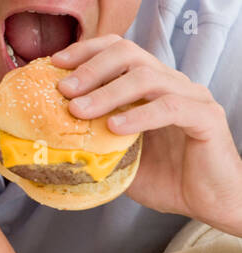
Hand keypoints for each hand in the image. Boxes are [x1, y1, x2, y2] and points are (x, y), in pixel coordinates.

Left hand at [52, 36, 241, 229]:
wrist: (209, 203)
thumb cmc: (164, 177)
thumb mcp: (116, 154)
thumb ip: (89, 139)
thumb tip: (43, 135)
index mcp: (149, 84)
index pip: (117, 49)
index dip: (85, 51)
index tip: (55, 64)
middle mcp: (171, 83)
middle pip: (129, 53)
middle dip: (91, 67)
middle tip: (64, 89)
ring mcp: (191, 97)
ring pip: (147, 77)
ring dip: (107, 92)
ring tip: (79, 110)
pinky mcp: (207, 118)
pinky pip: (171, 108)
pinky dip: (139, 115)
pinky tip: (115, 128)